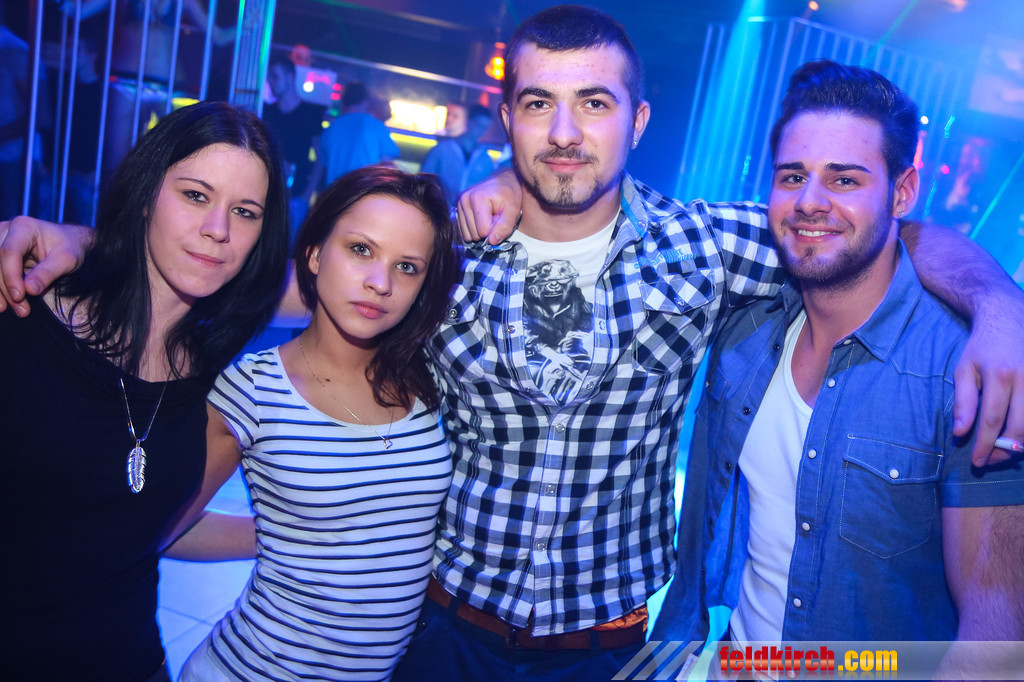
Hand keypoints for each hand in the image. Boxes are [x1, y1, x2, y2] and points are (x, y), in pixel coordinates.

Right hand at [0, 216, 93, 316]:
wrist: (68, 241)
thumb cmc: (68, 247)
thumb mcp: (66, 259)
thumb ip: (48, 273)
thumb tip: (29, 290)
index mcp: (24, 227)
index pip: (9, 252)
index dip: (11, 276)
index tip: (19, 297)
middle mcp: (5, 231)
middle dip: (5, 288)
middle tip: (22, 310)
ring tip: (11, 309)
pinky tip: (2, 304)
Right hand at [456, 169, 521, 244]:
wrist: (504, 180)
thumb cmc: (511, 194)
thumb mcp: (513, 210)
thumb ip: (505, 226)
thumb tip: (492, 242)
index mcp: (477, 198)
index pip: (483, 231)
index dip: (495, 230)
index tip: (501, 219)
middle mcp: (463, 199)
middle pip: (474, 234)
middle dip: (487, 230)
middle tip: (496, 218)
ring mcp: (458, 203)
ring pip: (467, 235)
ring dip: (480, 230)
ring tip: (489, 218)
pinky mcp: (457, 207)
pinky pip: (463, 230)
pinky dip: (474, 228)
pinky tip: (482, 218)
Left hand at [953, 304, 1023, 466]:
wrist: (1010, 318)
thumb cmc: (983, 347)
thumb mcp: (964, 369)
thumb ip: (963, 401)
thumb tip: (960, 433)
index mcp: (1000, 376)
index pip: (992, 420)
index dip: (985, 445)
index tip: (977, 461)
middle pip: (1020, 426)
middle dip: (1005, 450)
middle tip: (991, 461)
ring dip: (1022, 443)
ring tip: (1006, 453)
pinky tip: (1021, 437)